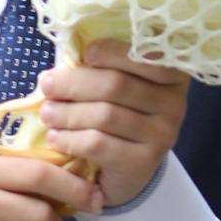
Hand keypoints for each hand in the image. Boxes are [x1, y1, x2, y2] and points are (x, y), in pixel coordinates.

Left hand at [36, 49, 187, 211]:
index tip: (86, 54)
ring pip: (105, 116)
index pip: (145, 56)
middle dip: (75, 84)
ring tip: (47, 114)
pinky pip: (99, 144)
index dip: (113, 52)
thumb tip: (69, 47)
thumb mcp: (114, 88)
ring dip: (68, 113)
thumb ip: (101, 68)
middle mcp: (173, 104)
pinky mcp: (145, 162)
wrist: (123, 173)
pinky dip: (71, 139)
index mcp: (170, 76)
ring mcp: (162, 135)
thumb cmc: (115, 118)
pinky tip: (56, 138)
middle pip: (117, 85)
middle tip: (47, 86)